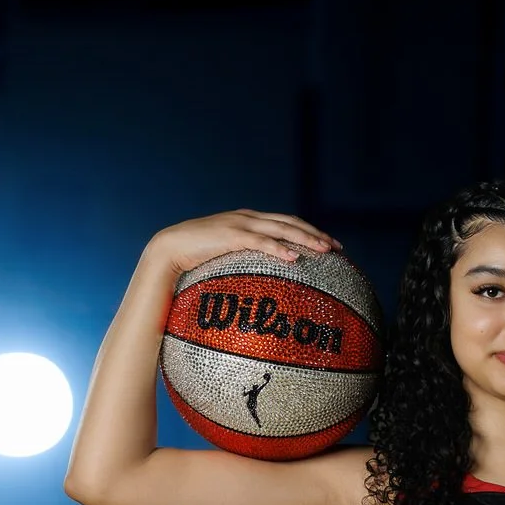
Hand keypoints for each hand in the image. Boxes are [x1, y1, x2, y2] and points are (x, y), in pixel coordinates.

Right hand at [143, 208, 342, 277]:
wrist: (168, 249)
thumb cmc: (195, 260)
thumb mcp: (226, 259)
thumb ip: (245, 263)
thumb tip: (263, 286)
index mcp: (249, 221)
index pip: (286, 223)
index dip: (309, 231)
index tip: (330, 244)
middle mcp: (248, 218)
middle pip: (290, 222)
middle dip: (315, 233)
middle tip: (336, 248)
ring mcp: (240, 224)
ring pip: (281, 228)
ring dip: (305, 238)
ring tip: (324, 249)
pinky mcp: (230, 235)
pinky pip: (260, 241)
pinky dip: (279, 248)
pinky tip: (294, 257)